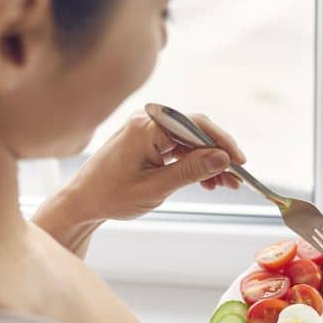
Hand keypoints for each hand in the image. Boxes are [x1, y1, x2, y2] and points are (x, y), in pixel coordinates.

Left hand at [64, 112, 247, 221]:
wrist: (83, 201)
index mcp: (146, 127)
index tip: (239, 162)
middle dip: (218, 154)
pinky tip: (206, 181)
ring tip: (224, 184)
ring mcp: (146, 129)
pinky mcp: (146, 140)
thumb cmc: (111, 195)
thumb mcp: (155, 188)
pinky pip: (177, 146)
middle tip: (236, 178)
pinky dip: (193, 163)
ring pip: (189, 141)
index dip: (222, 142)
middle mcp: (147, 121)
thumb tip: (222, 158)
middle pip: (195, 131)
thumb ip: (190, 171)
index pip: (195, 125)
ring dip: (208, 161)